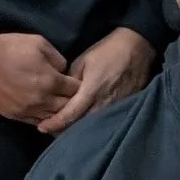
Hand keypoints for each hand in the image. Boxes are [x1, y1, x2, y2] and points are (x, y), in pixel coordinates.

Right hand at [0, 31, 78, 125]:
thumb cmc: (8, 48)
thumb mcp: (39, 43)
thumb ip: (58, 58)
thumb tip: (64, 71)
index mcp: (51, 81)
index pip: (77, 90)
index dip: (80, 86)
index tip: (78, 82)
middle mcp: (42, 99)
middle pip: (68, 107)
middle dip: (73, 101)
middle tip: (73, 97)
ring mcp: (28, 110)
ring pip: (54, 118)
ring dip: (60, 113)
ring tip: (63, 108)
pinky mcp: (15, 115)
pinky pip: (37, 122)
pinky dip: (45, 119)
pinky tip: (48, 115)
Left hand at [38, 28, 156, 135]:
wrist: (137, 47)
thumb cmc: (107, 51)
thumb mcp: (83, 61)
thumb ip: (71, 81)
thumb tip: (61, 94)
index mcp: (92, 90)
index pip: (71, 113)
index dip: (55, 123)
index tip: (42, 127)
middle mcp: (104, 103)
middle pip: (82, 125)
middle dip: (65, 130)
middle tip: (50, 131)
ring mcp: (117, 107)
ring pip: (94, 125)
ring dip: (79, 128)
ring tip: (65, 131)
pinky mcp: (126, 107)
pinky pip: (106, 120)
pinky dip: (94, 124)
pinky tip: (86, 124)